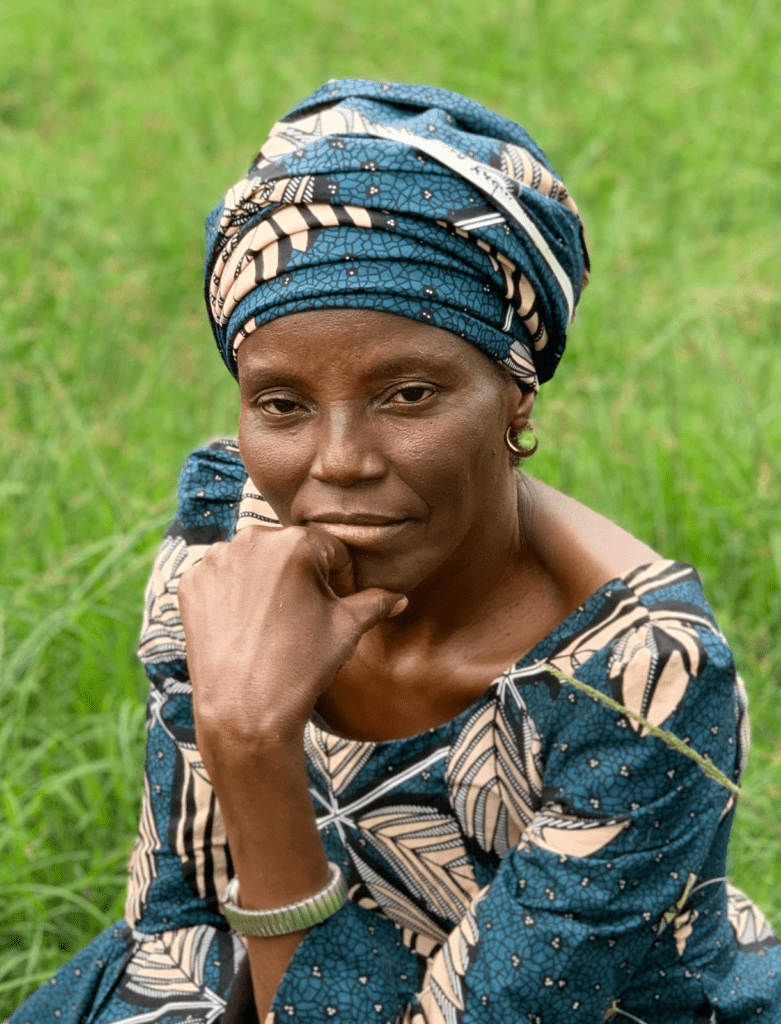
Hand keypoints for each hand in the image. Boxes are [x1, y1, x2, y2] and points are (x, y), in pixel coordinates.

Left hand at [178, 525, 405, 757]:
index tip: (337, 604)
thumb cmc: (301, 669)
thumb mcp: (346, 631)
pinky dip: (233, 594)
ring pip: (253, 561)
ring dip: (265, 581)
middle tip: (305, 616)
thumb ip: (374, 603)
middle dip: (302, 576)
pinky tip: (244, 624)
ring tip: (273, 622)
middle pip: (289, 551)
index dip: (340, 578)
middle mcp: (251, 540)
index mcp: (295, 544)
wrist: (244, 713)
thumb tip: (399, 598)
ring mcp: (215, 561)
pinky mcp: (190, 583)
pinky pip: (221, 578)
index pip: (330, 550)